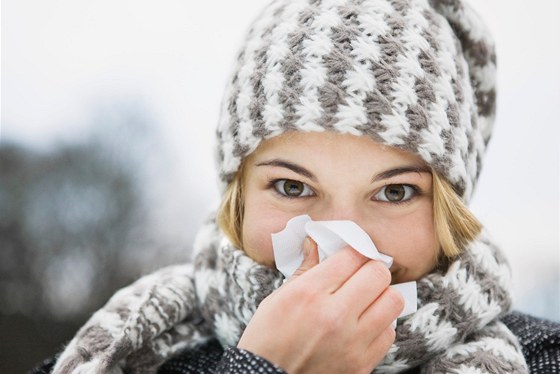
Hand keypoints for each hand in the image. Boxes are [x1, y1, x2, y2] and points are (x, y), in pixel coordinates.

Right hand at [238, 238, 403, 373]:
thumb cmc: (267, 339)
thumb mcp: (278, 298)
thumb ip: (304, 270)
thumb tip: (315, 243)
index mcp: (309, 293)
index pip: (352, 256)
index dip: (354, 251)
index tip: (352, 256)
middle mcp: (334, 316)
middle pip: (378, 274)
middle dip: (371, 270)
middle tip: (361, 276)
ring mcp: (351, 343)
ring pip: (392, 301)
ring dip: (380, 296)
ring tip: (365, 300)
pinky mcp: (361, 365)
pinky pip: (389, 333)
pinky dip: (380, 325)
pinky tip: (363, 325)